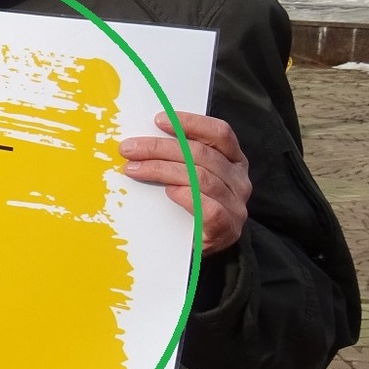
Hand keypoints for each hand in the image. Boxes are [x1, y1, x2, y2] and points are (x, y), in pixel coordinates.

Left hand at [119, 111, 250, 255]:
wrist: (200, 248)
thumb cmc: (191, 207)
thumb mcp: (187, 176)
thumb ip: (177, 157)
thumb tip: (141, 140)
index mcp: (233, 160)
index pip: (219, 133)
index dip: (190, 123)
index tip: (158, 120)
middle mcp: (239, 179)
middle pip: (201, 154)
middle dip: (159, 148)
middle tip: (129, 148)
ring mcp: (236, 204)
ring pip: (199, 177)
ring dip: (161, 170)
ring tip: (133, 169)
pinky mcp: (228, 228)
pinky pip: (209, 208)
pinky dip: (186, 196)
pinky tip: (169, 192)